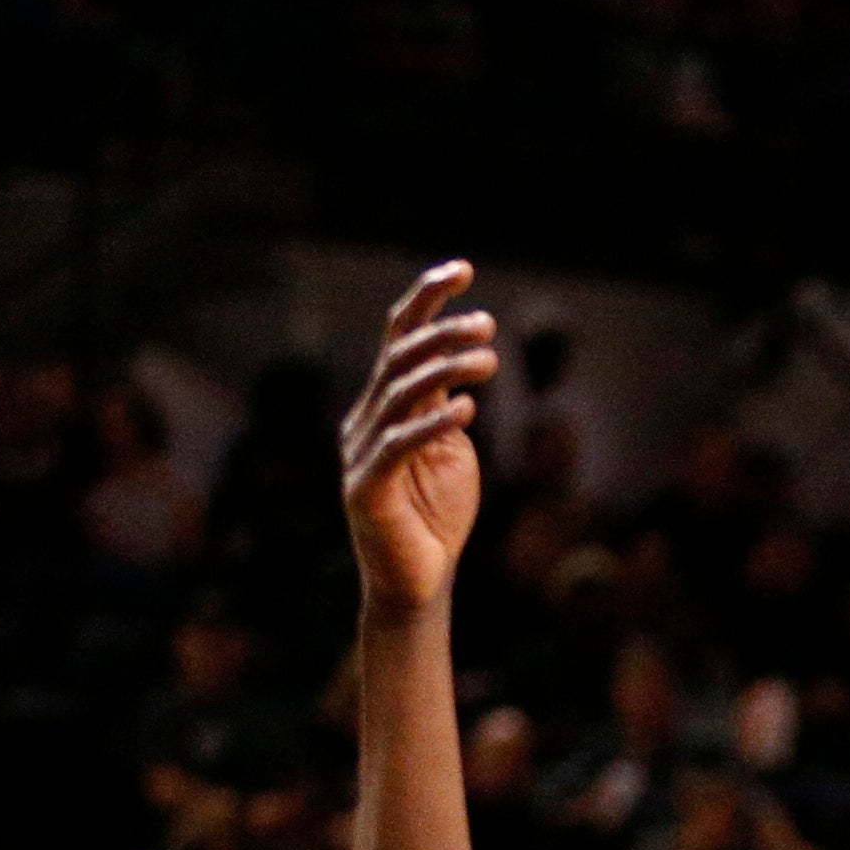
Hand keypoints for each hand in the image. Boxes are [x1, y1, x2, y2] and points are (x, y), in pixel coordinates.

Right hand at [341, 260, 501, 613]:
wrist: (418, 581)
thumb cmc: (436, 516)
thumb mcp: (449, 451)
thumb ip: (446, 408)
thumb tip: (460, 370)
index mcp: (384, 405)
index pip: (400, 337)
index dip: (427, 298)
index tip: (463, 269)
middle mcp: (365, 419)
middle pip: (398, 356)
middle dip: (444, 333)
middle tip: (489, 326)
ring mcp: (360, 452)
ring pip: (399, 393)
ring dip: (446, 370)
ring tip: (489, 361)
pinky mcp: (366, 488)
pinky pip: (397, 446)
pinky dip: (431, 424)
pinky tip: (465, 411)